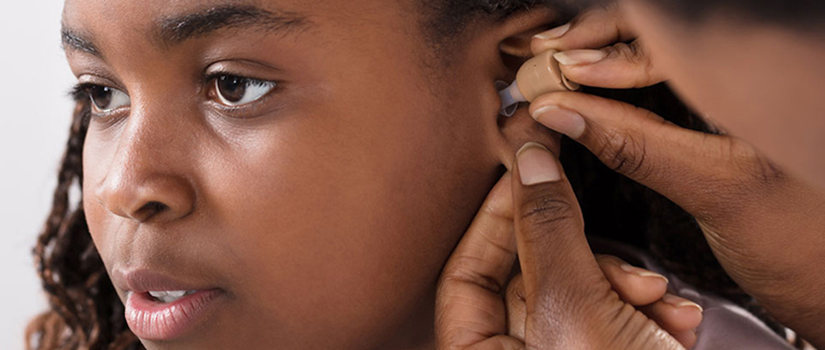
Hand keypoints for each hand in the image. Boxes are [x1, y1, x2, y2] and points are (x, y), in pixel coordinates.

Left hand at [436, 172, 700, 348]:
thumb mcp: (574, 309)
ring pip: (582, 294)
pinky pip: (617, 320)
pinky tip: (674, 323)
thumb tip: (530, 162)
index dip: (495, 217)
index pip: (465, 272)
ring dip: (626, 285)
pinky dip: (648, 314)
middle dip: (581, 255)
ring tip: (656, 298)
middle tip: (605, 236)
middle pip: (530, 277)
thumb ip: (547, 232)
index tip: (528, 172)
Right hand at [529, 4, 824, 346]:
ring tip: (553, 69)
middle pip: (650, 32)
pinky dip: (617, 85)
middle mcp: (747, 72)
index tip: (553, 70)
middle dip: (589, 42)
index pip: (661, 31)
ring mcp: (735, 93)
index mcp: (755, 76)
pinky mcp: (723, 116)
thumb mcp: (715, 188)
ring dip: (597, 59)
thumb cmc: (807, 243)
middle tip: (538, 60)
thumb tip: (565, 111)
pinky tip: (588, 92)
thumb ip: (638, 144)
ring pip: (652, 52)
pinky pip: (661, 82)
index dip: (599, 43)